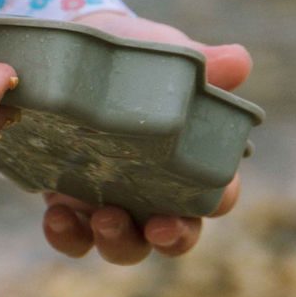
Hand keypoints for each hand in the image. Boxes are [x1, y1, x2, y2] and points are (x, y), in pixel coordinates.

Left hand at [40, 9, 252, 264]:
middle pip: (178, 234)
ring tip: (103, 219)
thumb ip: (201, 62)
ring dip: (119, 242)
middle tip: (160, 228)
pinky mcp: (70, 202)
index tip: (215, 193)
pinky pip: (74, 237)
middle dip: (174, 239)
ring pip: (126, 245)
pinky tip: (56, 216)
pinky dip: (68, 236)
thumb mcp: (162, 52)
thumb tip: (239, 61)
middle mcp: (155, 190)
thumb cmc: (131, 52)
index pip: (218, 191)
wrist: (68, 51)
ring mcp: (113, 200)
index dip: (221, 197)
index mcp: (188, 158)